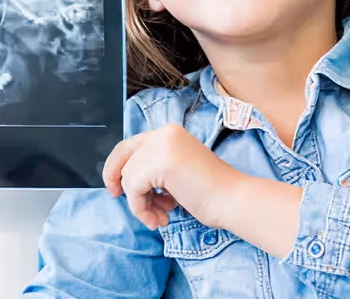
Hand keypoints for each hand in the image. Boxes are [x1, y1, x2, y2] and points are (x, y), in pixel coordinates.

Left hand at [102, 124, 243, 229]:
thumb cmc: (209, 192)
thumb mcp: (174, 172)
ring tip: (159, 215)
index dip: (117, 166)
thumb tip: (121, 179)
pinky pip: (133, 189)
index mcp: (169, 133)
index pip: (130, 145)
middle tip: (118, 197)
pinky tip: (162, 217)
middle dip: (119, 181)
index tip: (117, 187)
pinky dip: (141, 208)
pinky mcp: (159, 162)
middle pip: (123, 156)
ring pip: (128, 176)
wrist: (232, 200)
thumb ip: (152, 168)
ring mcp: (161, 145)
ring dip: (139, 203)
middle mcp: (163, 133)